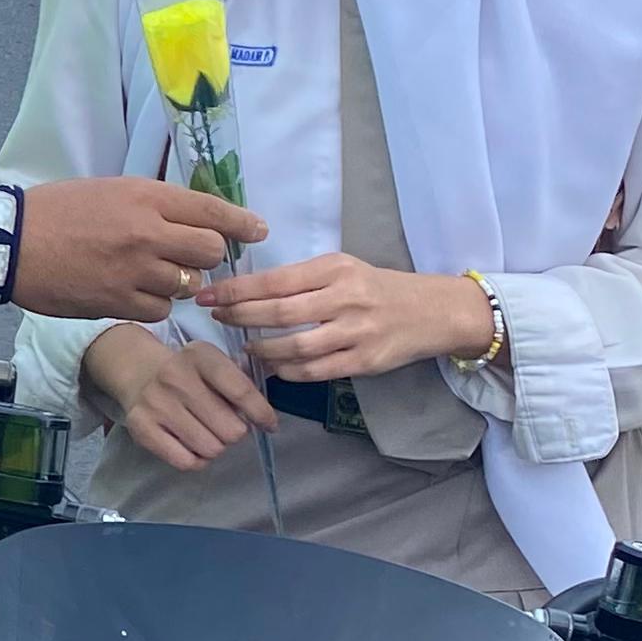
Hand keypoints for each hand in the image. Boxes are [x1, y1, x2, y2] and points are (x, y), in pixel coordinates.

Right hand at [10, 178, 266, 321]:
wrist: (12, 243)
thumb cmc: (57, 209)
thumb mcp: (112, 190)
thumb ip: (154, 204)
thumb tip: (193, 220)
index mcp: (146, 196)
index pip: (212, 210)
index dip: (242, 222)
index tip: (258, 230)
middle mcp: (148, 232)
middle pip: (210, 251)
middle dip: (207, 255)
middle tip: (190, 255)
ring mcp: (135, 271)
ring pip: (188, 285)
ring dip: (178, 281)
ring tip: (152, 274)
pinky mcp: (119, 303)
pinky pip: (161, 310)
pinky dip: (156, 304)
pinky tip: (135, 293)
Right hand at [82, 324, 275, 471]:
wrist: (139, 373)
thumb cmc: (190, 374)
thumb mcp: (215, 364)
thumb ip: (242, 383)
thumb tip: (267, 418)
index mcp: (200, 355)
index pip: (241, 391)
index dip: (262, 414)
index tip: (269, 425)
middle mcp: (175, 376)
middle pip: (231, 429)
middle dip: (235, 432)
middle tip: (225, 425)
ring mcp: (156, 403)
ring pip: (211, 449)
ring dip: (216, 446)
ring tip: (206, 432)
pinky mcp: (141, 427)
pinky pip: (187, 462)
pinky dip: (196, 459)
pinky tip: (192, 445)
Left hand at [197, 253, 492, 381]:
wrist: (433, 311)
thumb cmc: (377, 288)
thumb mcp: (342, 269)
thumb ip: (302, 280)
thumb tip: (248, 293)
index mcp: (334, 269)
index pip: (275, 280)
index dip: (236, 290)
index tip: (208, 295)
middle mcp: (345, 298)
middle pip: (279, 312)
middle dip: (240, 317)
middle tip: (216, 318)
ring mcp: (356, 332)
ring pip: (295, 346)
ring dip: (262, 349)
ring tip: (245, 346)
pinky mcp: (365, 361)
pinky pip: (316, 370)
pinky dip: (289, 371)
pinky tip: (274, 367)